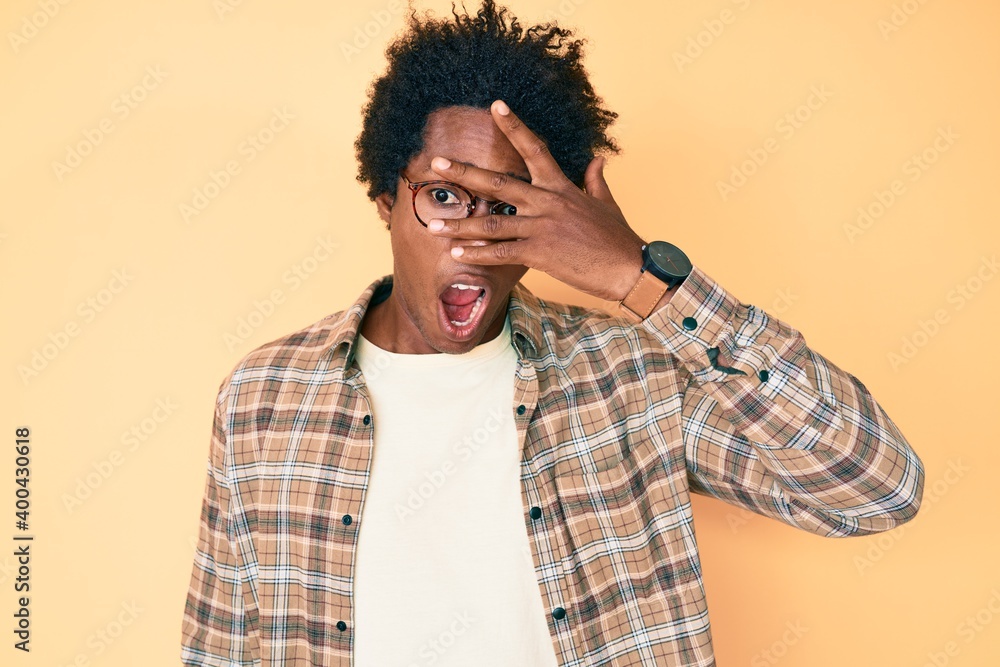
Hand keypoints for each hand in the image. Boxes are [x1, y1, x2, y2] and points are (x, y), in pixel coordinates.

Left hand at [425, 99, 647, 301]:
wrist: (629, 268)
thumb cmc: (618, 238)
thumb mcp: (606, 203)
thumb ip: (595, 180)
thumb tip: (597, 159)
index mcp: (561, 186)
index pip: (534, 148)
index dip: (514, 126)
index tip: (495, 106)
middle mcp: (547, 202)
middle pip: (497, 182)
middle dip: (464, 173)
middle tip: (436, 164)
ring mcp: (541, 227)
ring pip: (491, 222)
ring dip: (459, 226)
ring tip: (433, 226)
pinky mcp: (539, 253)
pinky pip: (500, 252)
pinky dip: (477, 254)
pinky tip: (456, 255)